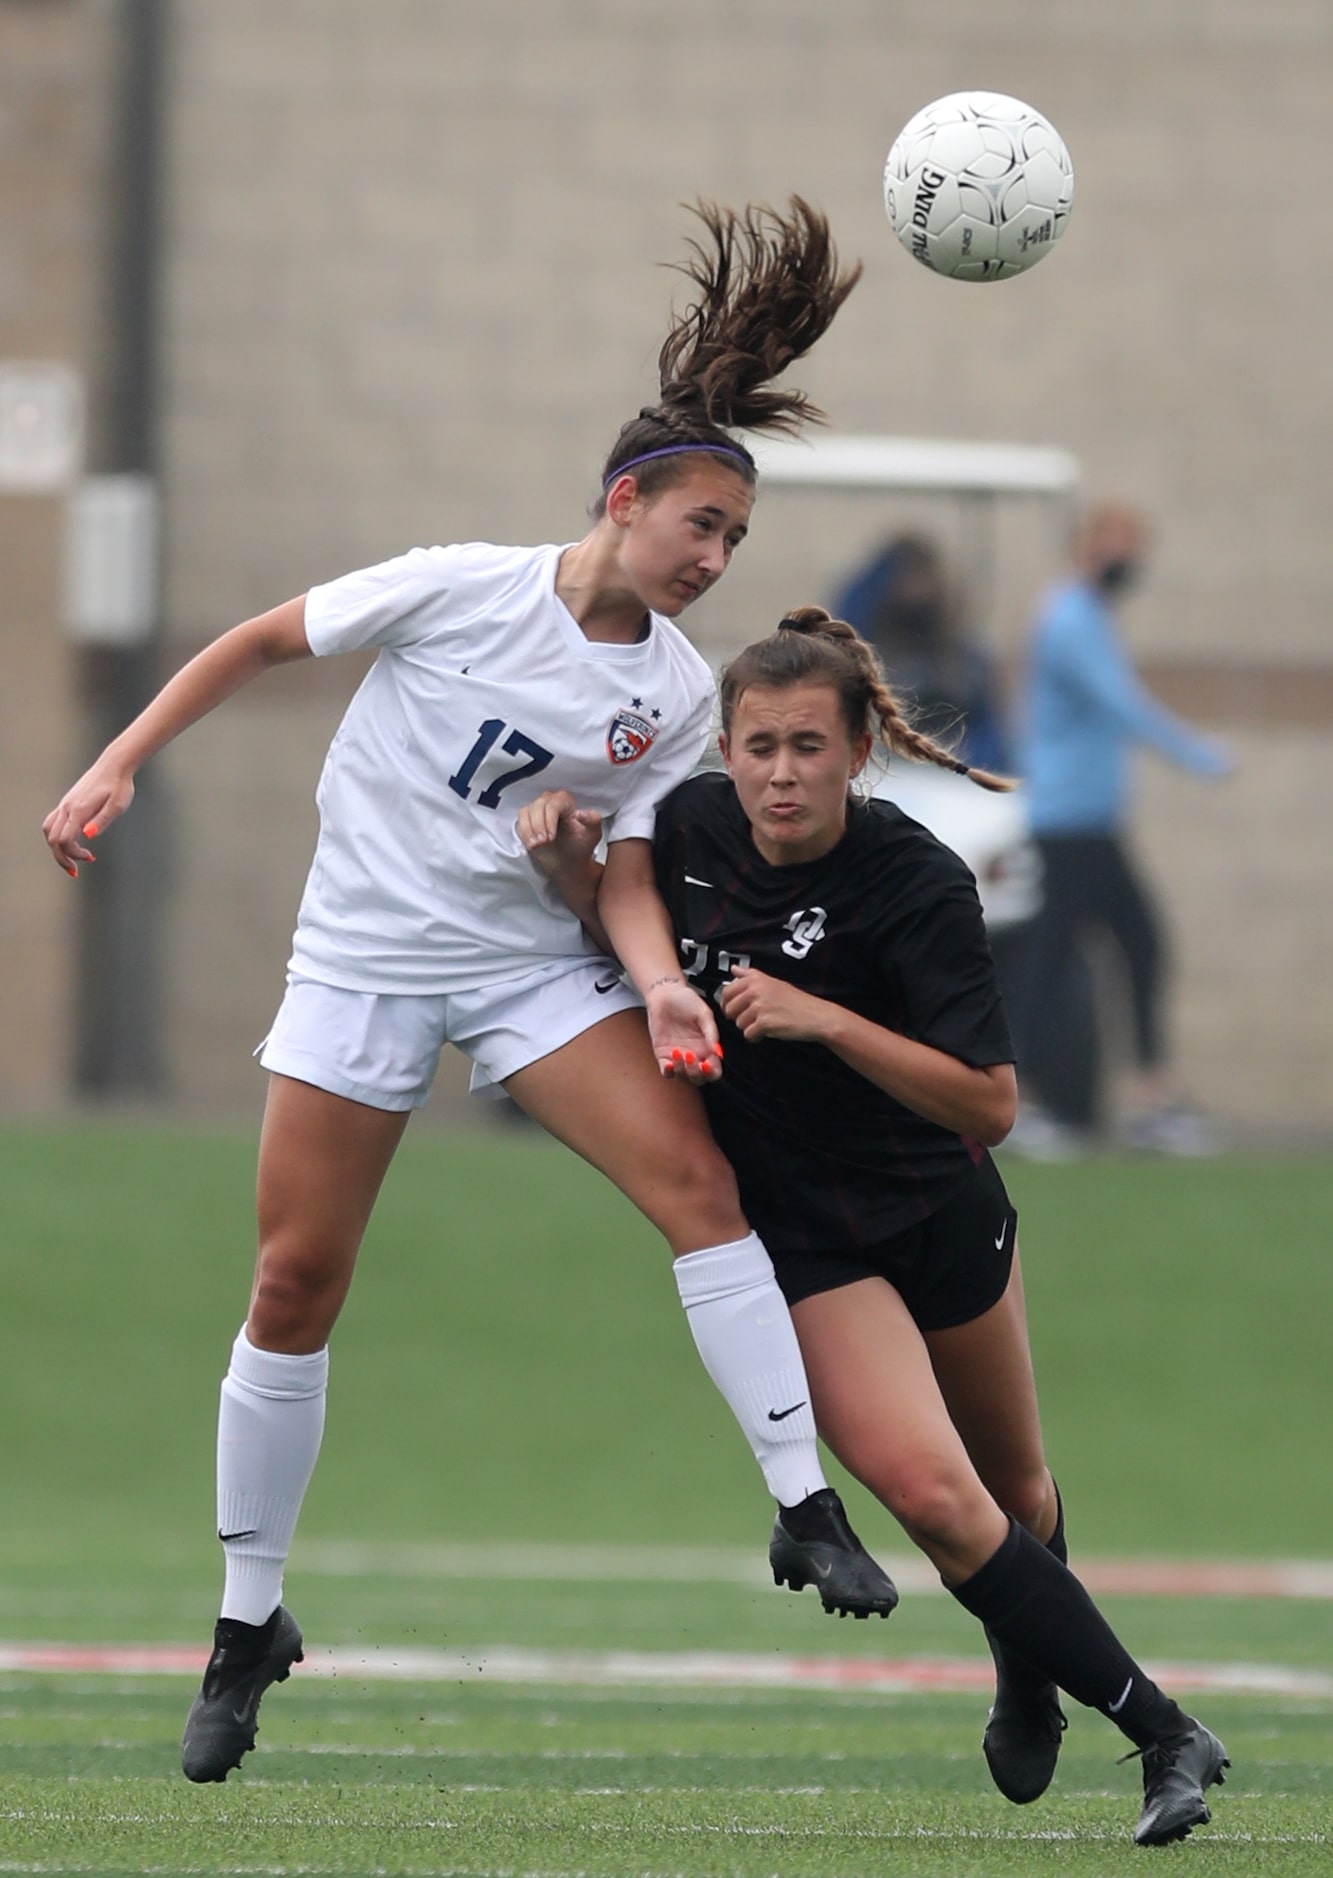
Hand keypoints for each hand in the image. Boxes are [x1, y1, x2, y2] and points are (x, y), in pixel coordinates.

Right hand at [42, 759, 135, 875]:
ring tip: (73, 858)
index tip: (91, 857)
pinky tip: (73, 840)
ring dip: (57, 848)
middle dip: (63, 858)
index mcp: (78, 810)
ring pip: (49, 830)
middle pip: (53, 839)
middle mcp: (67, 808)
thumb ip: (102, 821)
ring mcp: (65, 804)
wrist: (114, 766)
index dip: (74, 855)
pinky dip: (58, 836)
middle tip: (77, 870)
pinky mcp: (67, 802)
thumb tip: (87, 836)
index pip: (65, 840)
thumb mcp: (117, 805)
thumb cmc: (119, 786)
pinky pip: (53, 822)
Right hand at [517, 789, 603, 880]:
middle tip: (544, 842)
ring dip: (530, 830)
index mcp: (566, 802)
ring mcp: (537, 810)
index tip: (551, 837)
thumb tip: (581, 813)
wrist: (569, 861)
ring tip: (538, 845)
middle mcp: (550, 801)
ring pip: (526, 812)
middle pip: (538, 806)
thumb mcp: (593, 833)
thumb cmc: (580, 846)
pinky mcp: (527, 819)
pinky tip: (532, 843)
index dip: (549, 821)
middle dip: (539, 826)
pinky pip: (520, 821)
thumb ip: (593, 820)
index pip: (553, 805)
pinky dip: (525, 833)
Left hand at [645, 979, 722, 1081]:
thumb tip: (718, 1051)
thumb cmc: (686, 1000)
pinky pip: (666, 1072)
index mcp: (708, 1048)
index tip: (707, 1064)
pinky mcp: (663, 1055)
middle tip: (691, 1056)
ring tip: (679, 1051)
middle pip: (699, 1079)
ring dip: (682, 1070)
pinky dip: (669, 1072)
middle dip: (696, 1073)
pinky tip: (669, 1063)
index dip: (712, 1073)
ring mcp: (678, 1057)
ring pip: (683, 1077)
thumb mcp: (704, 1013)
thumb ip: (711, 1032)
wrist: (665, 994)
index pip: (714, 1071)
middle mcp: (695, 1056)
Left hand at [718, 967, 830, 1043]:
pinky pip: (748, 1034)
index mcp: (756, 979)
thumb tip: (734, 969)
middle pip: (729, 1009)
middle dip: (737, 1017)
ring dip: (750, 1027)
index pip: (727, 991)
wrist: (816, 1016)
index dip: (727, 1003)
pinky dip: (756, 1037)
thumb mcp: (773, 982)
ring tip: (766, 1023)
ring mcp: (759, 1006)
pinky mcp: (764, 1023)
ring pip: (739, 1023)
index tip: (734, 1009)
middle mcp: (756, 990)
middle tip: (752, 1019)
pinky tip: (768, 1032)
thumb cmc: (796, 1001)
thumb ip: (751, 975)